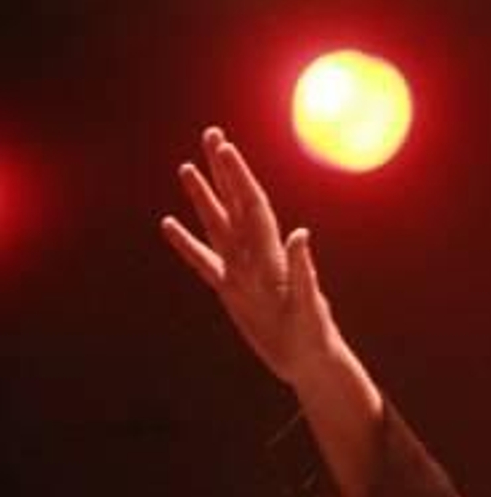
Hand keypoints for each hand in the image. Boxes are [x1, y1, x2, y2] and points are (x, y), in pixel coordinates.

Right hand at [161, 127, 337, 386]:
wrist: (308, 361)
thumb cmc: (314, 336)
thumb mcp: (308, 306)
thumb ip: (303, 271)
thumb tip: (301, 234)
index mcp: (273, 255)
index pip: (253, 206)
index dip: (239, 176)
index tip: (226, 147)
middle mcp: (256, 256)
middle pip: (235, 204)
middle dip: (224, 170)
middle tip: (212, 134)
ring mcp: (242, 271)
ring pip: (217, 225)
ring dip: (203, 197)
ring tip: (186, 167)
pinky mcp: (232, 292)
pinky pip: (204, 262)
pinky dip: (186, 244)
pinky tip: (169, 225)